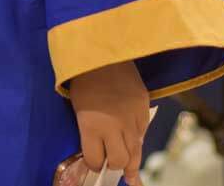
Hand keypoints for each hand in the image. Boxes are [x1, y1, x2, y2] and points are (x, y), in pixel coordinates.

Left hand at [68, 61, 149, 185]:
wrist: (102, 51)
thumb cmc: (83, 79)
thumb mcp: (79, 107)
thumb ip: (90, 131)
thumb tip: (100, 150)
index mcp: (91, 125)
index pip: (95, 161)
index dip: (93, 164)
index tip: (93, 163)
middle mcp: (113, 126)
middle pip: (119, 161)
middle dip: (114, 166)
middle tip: (112, 165)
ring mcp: (131, 118)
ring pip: (135, 151)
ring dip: (131, 161)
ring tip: (131, 175)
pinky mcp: (144, 107)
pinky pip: (143, 132)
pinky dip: (137, 138)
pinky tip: (133, 141)